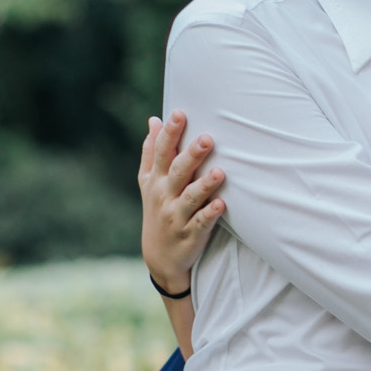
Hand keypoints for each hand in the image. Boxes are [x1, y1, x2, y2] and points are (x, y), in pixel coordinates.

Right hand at [139, 111, 227, 293]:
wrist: (159, 258)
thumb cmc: (158, 210)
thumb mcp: (149, 182)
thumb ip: (152, 151)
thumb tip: (154, 120)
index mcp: (156, 180)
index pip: (162, 152)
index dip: (170, 133)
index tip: (180, 113)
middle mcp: (164, 196)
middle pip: (178, 171)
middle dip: (191, 154)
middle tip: (207, 138)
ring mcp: (176, 216)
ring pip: (190, 198)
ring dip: (204, 185)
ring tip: (220, 172)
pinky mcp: (190, 234)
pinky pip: (200, 223)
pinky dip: (210, 214)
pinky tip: (221, 204)